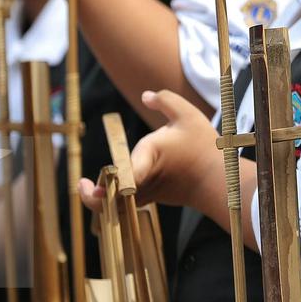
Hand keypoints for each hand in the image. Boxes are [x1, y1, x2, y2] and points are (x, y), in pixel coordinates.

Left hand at [77, 90, 221, 212]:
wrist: (217, 177)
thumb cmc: (202, 146)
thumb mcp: (188, 115)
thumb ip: (165, 101)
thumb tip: (145, 96)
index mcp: (150, 153)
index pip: (128, 172)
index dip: (112, 181)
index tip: (92, 184)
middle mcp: (146, 176)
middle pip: (114, 193)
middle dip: (94, 195)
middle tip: (83, 186)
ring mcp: (149, 191)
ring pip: (118, 204)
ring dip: (101, 200)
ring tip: (89, 190)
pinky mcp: (152, 198)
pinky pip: (127, 205)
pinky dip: (115, 201)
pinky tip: (107, 191)